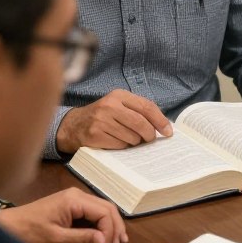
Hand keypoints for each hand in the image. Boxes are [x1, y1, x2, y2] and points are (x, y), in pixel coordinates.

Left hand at [0, 187, 127, 242]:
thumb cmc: (29, 232)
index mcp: (75, 200)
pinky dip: (102, 223)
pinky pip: (94, 211)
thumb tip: (104, 242)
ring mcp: (75, 197)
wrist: (7, 226)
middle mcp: (78, 194)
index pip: (104, 212)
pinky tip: (105, 234)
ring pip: (103, 208)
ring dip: (111, 225)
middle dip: (115, 227)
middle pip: (107, 208)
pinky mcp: (72, 204)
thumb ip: (82, 239)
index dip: (109, 231)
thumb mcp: (56, 238)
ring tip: (116, 241)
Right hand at [56, 90, 172, 154]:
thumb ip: (139, 112)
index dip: (160, 120)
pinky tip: (116, 142)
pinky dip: (123, 147)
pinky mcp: (94, 135)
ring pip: (132, 136)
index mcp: (119, 95)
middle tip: (149, 140)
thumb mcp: (119, 106)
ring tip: (128, 139)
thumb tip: (164, 127)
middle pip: (141, 123)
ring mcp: (100, 120)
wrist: (72, 125)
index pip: (147, 107)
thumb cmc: (103, 117)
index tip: (168, 132)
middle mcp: (109, 105)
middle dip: (149, 134)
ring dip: (135, 142)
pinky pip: (120, 145)